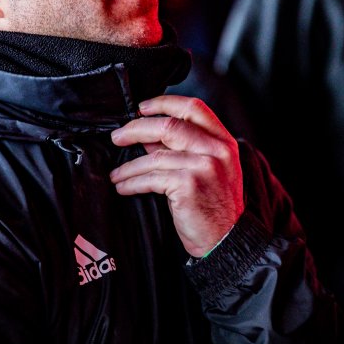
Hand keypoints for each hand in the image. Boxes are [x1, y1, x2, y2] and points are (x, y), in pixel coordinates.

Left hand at [110, 95, 243, 256]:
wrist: (226, 240)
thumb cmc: (213, 206)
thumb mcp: (206, 170)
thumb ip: (182, 149)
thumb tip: (146, 136)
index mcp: (223, 141)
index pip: (194, 107)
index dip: (164, 103)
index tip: (141, 108)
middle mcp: (217, 150)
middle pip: (169, 125)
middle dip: (136, 129)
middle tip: (117, 137)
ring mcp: (204, 166)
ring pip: (155, 156)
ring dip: (129, 166)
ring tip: (117, 174)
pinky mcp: (189, 185)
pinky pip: (151, 178)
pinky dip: (132, 182)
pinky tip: (124, 186)